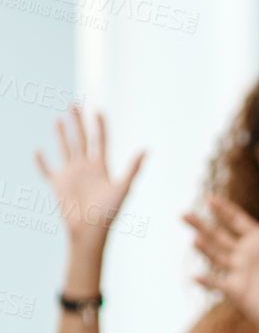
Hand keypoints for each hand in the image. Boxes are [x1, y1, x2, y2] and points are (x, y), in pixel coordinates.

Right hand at [34, 104, 144, 249]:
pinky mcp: (58, 184)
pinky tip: (37, 151)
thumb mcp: (123, 187)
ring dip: (62, 134)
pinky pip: (46, 170)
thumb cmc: (109, 211)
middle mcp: (86, 167)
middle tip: (74, 104)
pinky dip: (41, 162)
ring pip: (65, 148)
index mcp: (101, 166)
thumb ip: (133, 167)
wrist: (90, 229)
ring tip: (59, 119)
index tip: (98, 109)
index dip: (100, 125)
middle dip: (78, 122)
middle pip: (81, 138)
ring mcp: (71, 174)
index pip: (100, 140)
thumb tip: (146, 149)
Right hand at [185, 195, 258, 332]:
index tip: (209, 198)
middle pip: (218, 235)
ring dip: (205, 249)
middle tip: (184, 213)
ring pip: (216, 256)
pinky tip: (196, 276)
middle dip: (202, 225)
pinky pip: (218, 283)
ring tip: (194, 238)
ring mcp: (238, 271)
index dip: (224, 210)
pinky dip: (207, 280)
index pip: (237, 221)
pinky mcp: (236, 290)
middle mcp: (244, 253)